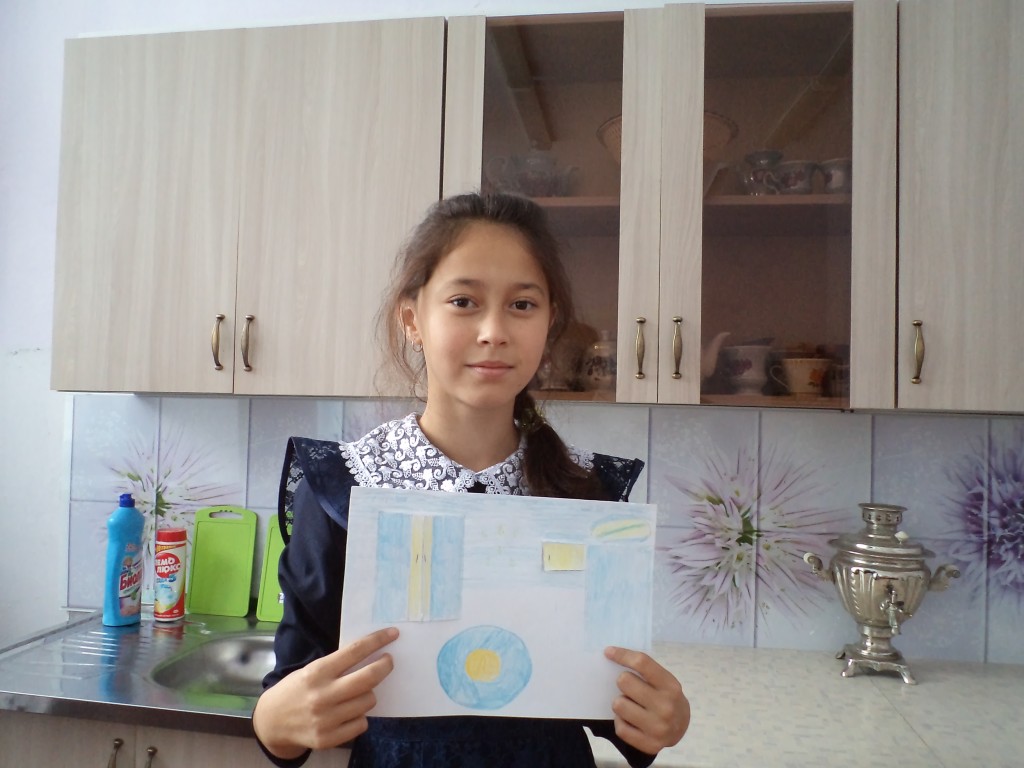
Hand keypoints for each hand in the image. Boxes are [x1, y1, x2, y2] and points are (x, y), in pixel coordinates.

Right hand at [253, 627, 398, 758]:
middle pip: (369, 677)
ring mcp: (326, 719)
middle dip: (385, 666)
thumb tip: (371, 655)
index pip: (355, 651)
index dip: (378, 640)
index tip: (393, 634)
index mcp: (317, 672)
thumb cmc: (296, 690)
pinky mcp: (328, 739)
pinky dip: (360, 716)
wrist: (271, 722)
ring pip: (368, 701)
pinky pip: (361, 723)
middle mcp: (322, 695)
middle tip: (388, 661)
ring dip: (368, 694)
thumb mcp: (311, 670)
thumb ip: (336, 666)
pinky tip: (349, 713)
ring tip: (357, 693)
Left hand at [604, 646, 689, 755]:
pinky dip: (621, 722)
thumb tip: (612, 655)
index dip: (622, 655)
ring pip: (618, 705)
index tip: (608, 652)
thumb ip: (645, 670)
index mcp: (670, 686)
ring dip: (621, 702)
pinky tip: (630, 720)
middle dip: (623, 682)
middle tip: (630, 688)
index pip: (642, 663)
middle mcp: (666, 707)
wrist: (681, 727)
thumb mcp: (663, 680)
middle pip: (624, 681)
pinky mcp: (650, 745)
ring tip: (630, 704)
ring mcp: (658, 728)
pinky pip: (620, 728)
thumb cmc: (666, 697)